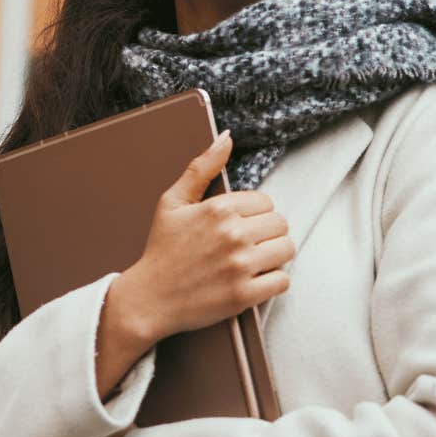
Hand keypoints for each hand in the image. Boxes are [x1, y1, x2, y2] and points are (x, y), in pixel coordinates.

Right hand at [109, 129, 293, 345]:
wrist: (148, 299)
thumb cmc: (161, 249)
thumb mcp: (173, 201)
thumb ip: (202, 167)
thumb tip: (226, 137)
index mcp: (218, 208)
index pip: (266, 201)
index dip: (254, 214)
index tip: (238, 226)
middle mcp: (232, 234)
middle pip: (280, 224)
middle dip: (266, 233)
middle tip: (246, 244)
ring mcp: (239, 266)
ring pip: (286, 249)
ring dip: (274, 255)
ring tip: (252, 261)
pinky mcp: (244, 295)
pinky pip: (282, 281)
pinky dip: (272, 281)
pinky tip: (253, 280)